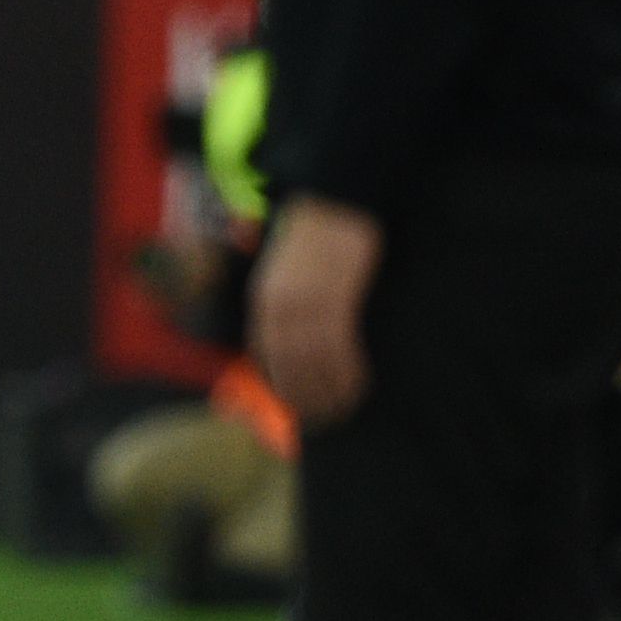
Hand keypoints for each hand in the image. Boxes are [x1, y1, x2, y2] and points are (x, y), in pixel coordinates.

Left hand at [249, 198, 383, 430]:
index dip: (280, 381)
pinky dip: (347, 374)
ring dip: (329, 392)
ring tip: (341, 411)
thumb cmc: (313, 236)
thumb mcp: (285, 270)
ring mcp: (308, 306)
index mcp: (264, 298)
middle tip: (319, 418)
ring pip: (316, 364)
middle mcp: (281, 306)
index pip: (267, 353)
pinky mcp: (336, 302)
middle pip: (290, 364)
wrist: (333, 201)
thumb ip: (285, 304)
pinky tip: (357, 388)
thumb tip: (293, 340)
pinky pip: (341, 350)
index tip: (292, 402)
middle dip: (303, 396)